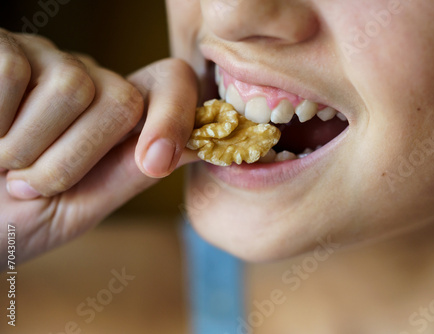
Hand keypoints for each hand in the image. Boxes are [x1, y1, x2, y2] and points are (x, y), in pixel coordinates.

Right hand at [0, 29, 198, 267]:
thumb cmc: (11, 217)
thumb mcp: (77, 207)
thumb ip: (130, 175)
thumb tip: (201, 149)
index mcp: (113, 116)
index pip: (172, 82)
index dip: (175, 115)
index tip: (155, 162)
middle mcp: (86, 80)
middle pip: (123, 99)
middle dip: (76, 158)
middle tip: (30, 185)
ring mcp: (43, 59)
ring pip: (72, 86)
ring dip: (29, 145)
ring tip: (1, 163)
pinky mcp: (1, 48)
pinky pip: (12, 71)